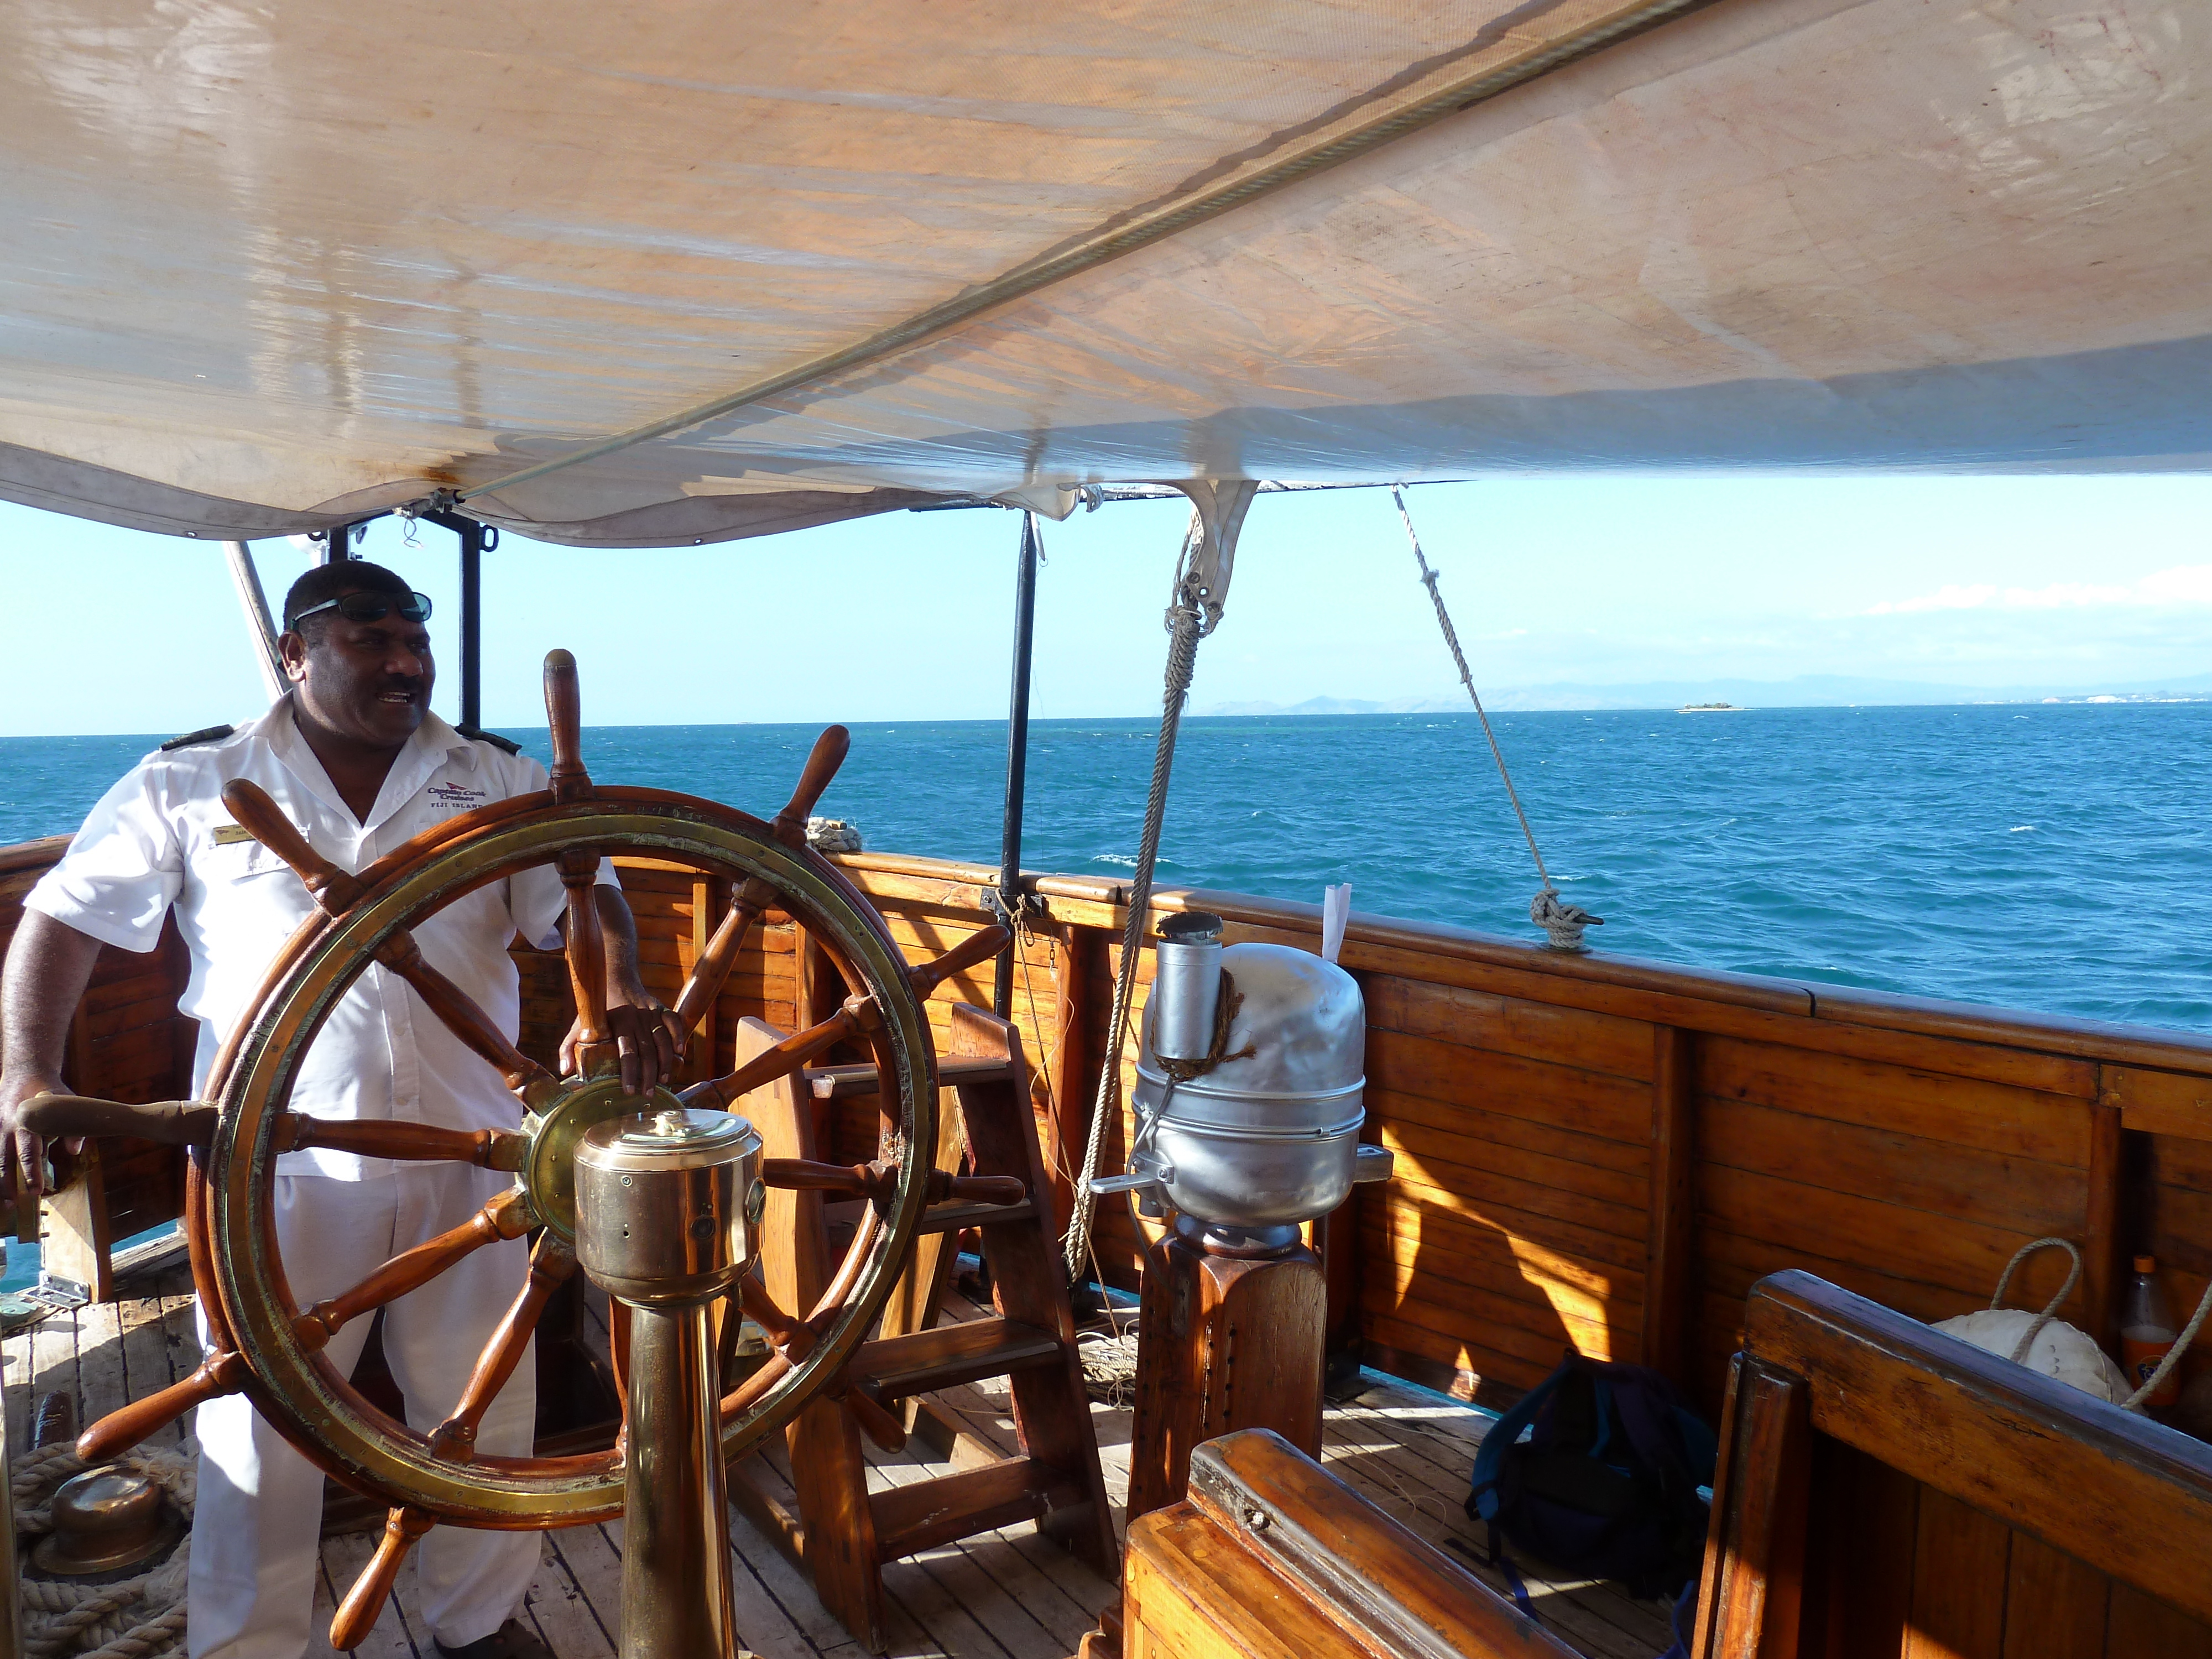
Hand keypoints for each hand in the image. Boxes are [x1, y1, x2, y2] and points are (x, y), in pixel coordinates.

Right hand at [0, 1067, 68, 1202]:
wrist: (25, 1073)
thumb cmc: (50, 1093)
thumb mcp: (67, 1104)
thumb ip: (73, 1127)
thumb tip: (75, 1151)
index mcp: (28, 1121)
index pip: (29, 1151)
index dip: (32, 1173)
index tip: (36, 1191)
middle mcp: (8, 1127)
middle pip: (5, 1160)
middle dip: (8, 1184)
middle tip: (14, 1204)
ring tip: (6, 1204)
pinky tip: (1, 1190)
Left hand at [558, 991, 684, 1094]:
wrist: (615, 979)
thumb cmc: (596, 1010)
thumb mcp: (578, 1025)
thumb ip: (568, 1047)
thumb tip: (565, 1071)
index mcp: (617, 1022)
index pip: (626, 1052)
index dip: (629, 1073)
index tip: (629, 1091)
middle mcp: (636, 1017)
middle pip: (647, 1051)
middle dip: (649, 1076)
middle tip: (648, 1095)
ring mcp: (651, 1012)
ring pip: (663, 1041)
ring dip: (665, 1063)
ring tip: (664, 1082)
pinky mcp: (662, 1008)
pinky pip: (675, 1023)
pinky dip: (679, 1037)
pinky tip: (680, 1054)